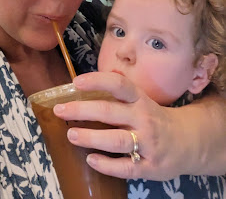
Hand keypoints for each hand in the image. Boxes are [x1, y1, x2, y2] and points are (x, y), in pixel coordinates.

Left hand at [53, 71, 191, 179]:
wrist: (188, 142)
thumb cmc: (156, 118)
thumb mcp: (143, 101)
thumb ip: (121, 94)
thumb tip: (89, 81)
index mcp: (141, 100)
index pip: (118, 84)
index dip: (97, 81)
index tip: (76, 82)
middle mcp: (144, 118)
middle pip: (110, 111)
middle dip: (82, 110)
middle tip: (60, 110)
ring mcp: (148, 143)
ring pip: (116, 140)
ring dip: (91, 137)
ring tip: (71, 135)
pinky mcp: (150, 166)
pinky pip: (126, 166)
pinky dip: (107, 164)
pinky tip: (91, 159)